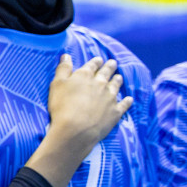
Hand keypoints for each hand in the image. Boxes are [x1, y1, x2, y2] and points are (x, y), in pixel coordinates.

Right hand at [27, 54, 130, 186]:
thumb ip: (63, 69)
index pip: (93, 65)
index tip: (99, 59)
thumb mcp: (56, 85)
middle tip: (113, 63)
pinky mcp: (116, 111)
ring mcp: (110, 97)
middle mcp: (100, 84)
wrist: (75, 130)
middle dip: (110, 67)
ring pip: (116, 85)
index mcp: (85, 76)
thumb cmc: (62, 107)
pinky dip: (127, 101)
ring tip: (119, 77)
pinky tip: (129, 99)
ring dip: (118, 80)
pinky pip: (124, 104)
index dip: (96, 62)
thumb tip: (66, 55)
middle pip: (107, 73)